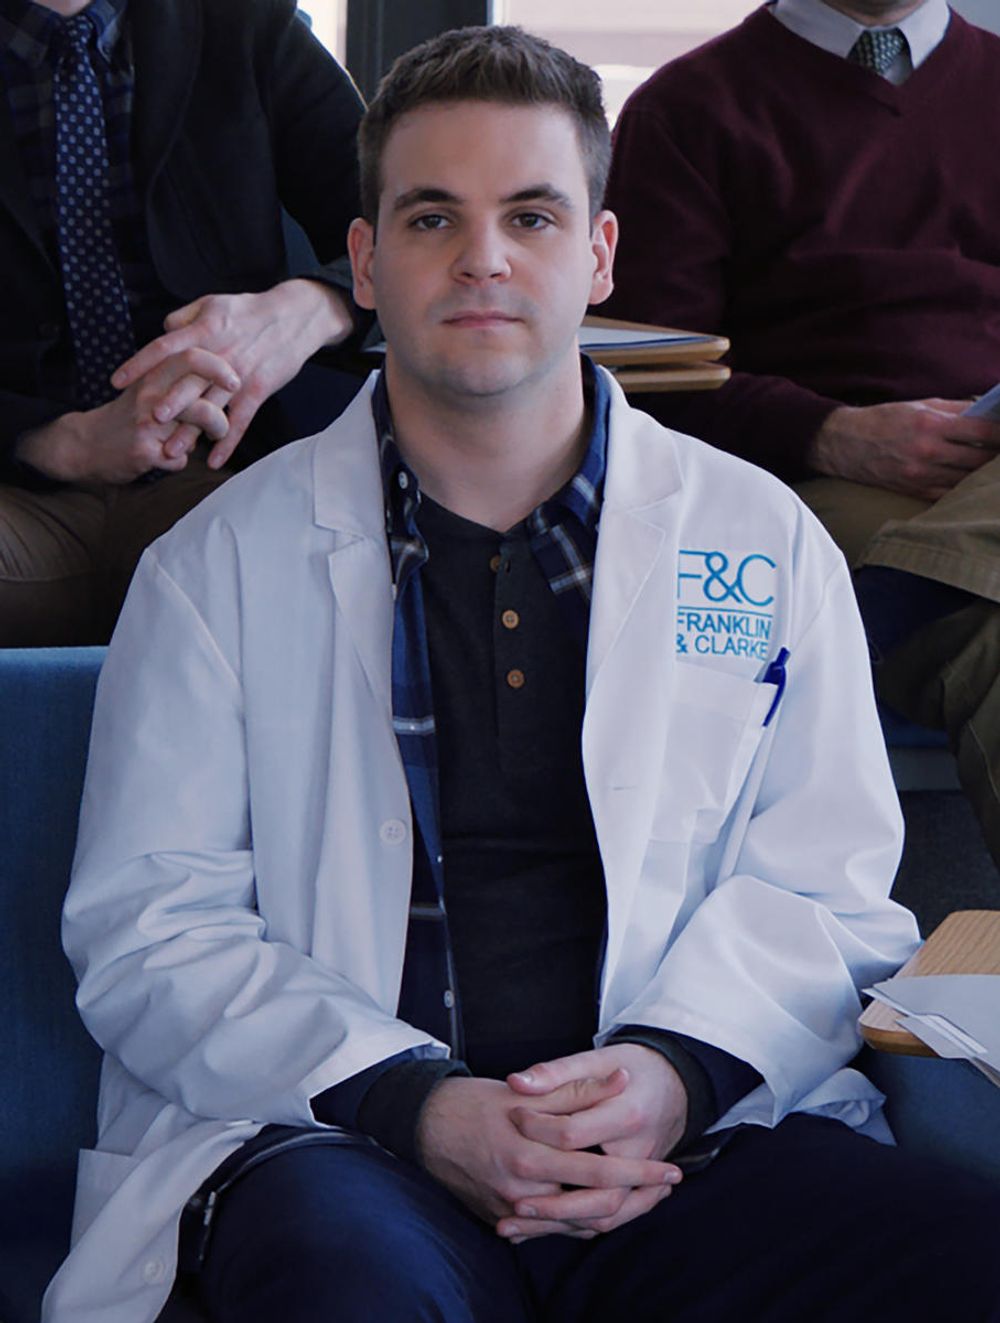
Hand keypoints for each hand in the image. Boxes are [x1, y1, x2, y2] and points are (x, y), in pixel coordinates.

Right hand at [15, 349, 237, 483]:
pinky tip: (170, 459)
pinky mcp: (145, 451)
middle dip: (224, 401)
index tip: (235, 379)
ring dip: (215, 430)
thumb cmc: (126, 419)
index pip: (190, 357)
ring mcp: (147, 422)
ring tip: (213, 437)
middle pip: (198, 388)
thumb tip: (213, 381)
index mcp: (151, 375)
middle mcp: (149, 394)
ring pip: (199, 420)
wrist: (84, 446)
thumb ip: (175, 382)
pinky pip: (182, 458)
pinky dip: (181, 461)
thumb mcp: (146, 390)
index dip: (218, 366)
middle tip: (232, 421)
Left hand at [111, 280, 354, 470]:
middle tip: (147, 421)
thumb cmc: (250, 310)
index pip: (164, 348)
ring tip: (172, 451)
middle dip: (168, 403)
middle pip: (187, 382)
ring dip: (192, 431)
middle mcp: (218, 356)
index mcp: (203, 332)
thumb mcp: (213, 303)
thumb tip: (163, 331)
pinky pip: (240, 421)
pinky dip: (228, 442)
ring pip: (211, 407)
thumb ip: (184, 317)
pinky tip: (213, 461)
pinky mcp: (259, 390)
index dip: (139, 364)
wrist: (294, 316)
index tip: (117, 380)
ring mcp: (239, 375)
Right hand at [416, 1072, 680, 1241]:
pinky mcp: (502, 1221)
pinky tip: (603, 1206)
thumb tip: (622, 1078)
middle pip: (594, 1208)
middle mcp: (522, 1191)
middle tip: (667, 1185)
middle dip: (637, 1198)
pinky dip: (581, 1220)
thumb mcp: (526, 1092)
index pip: (599, 1171)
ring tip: (645, 1196)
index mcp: (530, 1155)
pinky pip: (551, 1229)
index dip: (639, 1172)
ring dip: (614, 1212)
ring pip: (575, 1225)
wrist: (424, 1128)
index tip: (670, 1170)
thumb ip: (577, 1090)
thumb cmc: (476, 1103)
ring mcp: (511, 1211)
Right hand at [807, 400, 999, 500]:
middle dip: (996, 454)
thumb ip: (955, 409)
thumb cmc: (884, 420)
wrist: (846, 445)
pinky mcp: (915, 490)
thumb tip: (987, 412)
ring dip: (982, 472)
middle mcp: (928, 452)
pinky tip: (970, 479)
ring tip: (990, 465)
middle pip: (980, 458)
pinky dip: (964, 487)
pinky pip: (950, 493)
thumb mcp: (919, 405)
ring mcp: (921, 475)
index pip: (982, 431)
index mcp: (931, 425)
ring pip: (968, 478)